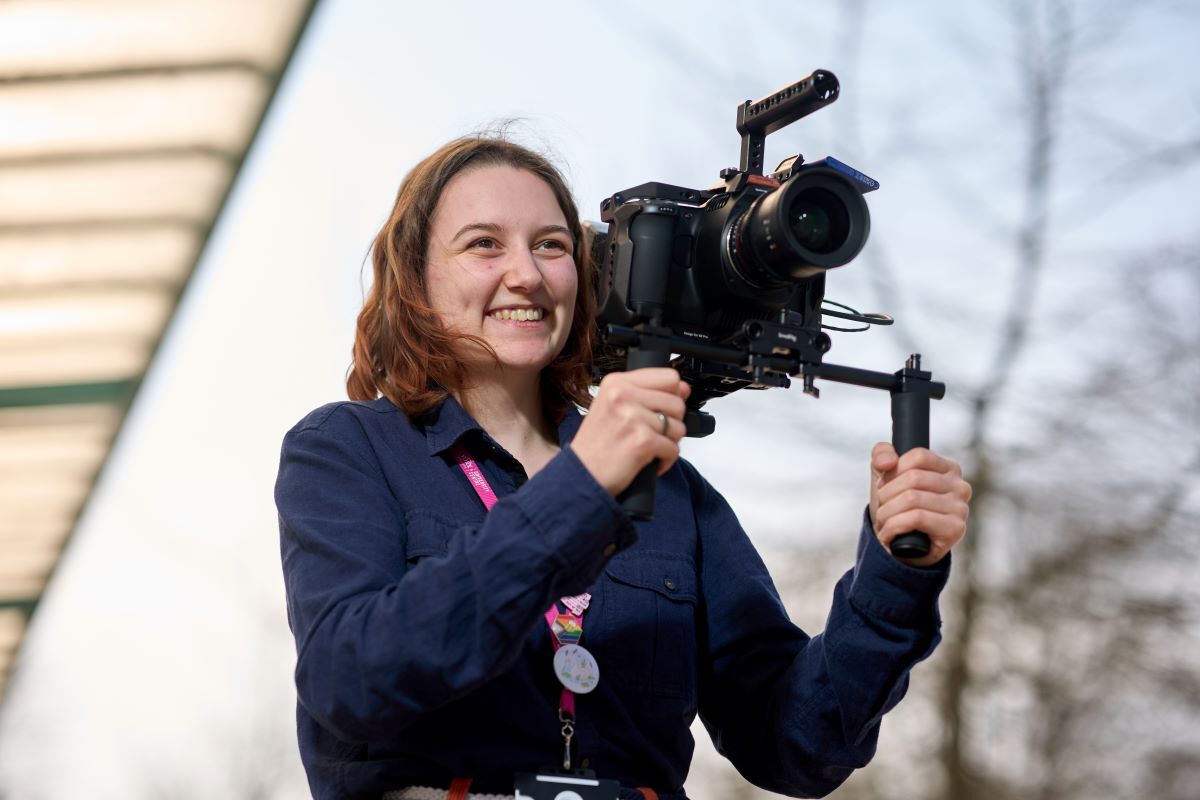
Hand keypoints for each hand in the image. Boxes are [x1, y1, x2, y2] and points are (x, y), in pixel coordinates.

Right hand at [571, 368, 689, 495]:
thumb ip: (646, 393)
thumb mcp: (613, 406)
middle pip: (677, 402)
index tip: (663, 409)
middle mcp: (623, 395)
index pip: (669, 377)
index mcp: (617, 383)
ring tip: (648, 447)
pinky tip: (648, 460)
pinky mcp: (641, 441)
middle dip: (671, 422)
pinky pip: (673, 449)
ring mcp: (632, 418)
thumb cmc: (596, 444)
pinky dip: (666, 460)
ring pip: (678, 427)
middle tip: (651, 433)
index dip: (672, 396)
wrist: (581, 474)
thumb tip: (683, 388)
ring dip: (668, 442)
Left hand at [869, 443, 971, 566]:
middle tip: (881, 507)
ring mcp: (960, 508)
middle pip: (913, 478)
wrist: (904, 548)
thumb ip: (882, 456)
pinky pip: (916, 518)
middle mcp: (960, 486)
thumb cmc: (898, 508)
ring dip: (887, 513)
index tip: (884, 486)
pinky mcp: (955, 528)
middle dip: (886, 494)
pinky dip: (893, 526)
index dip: (893, 471)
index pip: (918, 456)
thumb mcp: (886, 477)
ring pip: (912, 498)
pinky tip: (888, 535)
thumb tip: (888, 461)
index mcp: (949, 469)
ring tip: (883, 522)